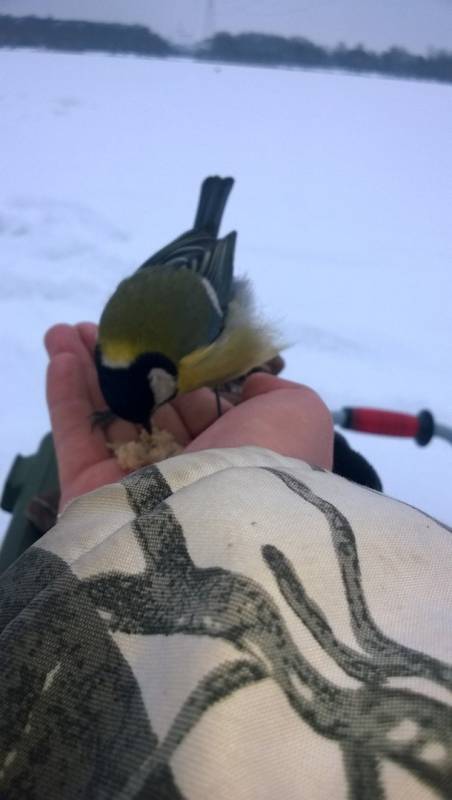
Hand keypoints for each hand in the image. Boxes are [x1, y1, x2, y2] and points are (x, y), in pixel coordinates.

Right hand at [45, 323, 332, 508]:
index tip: (165, 342)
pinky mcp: (93, 494)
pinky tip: (60, 354)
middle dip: (124, 365)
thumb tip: (251, 383)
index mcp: (230, 454)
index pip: (198, 408)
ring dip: (87, 369)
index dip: (182, 374)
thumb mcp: (301, 413)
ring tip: (65, 329)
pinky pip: (75, 438)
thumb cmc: (269, 460)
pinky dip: (65, 395)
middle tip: (102, 326)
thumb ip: (278, 392)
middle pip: (145, 409)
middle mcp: (184, 471)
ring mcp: (135, 485)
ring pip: (105, 418)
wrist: (226, 525)